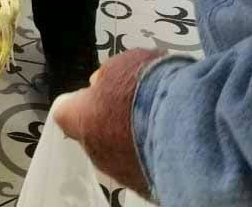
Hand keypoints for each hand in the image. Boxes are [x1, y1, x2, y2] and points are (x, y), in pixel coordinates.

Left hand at [54, 48, 162, 194]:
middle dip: (107, 120)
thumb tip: (101, 83)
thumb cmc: (148, 89)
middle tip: (131, 104)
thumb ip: (106, 76)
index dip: (80, 100)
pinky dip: (148, 155)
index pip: (65, 110)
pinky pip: (139, 166)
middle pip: (91, 133)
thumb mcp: (122, 65)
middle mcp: (93, 149)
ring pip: (115, 152)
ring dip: (129, 139)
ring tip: (155, 121)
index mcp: (79, 117)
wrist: (187, 123)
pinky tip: (166, 138)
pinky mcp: (143, 185)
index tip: (96, 93)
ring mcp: (118, 170)